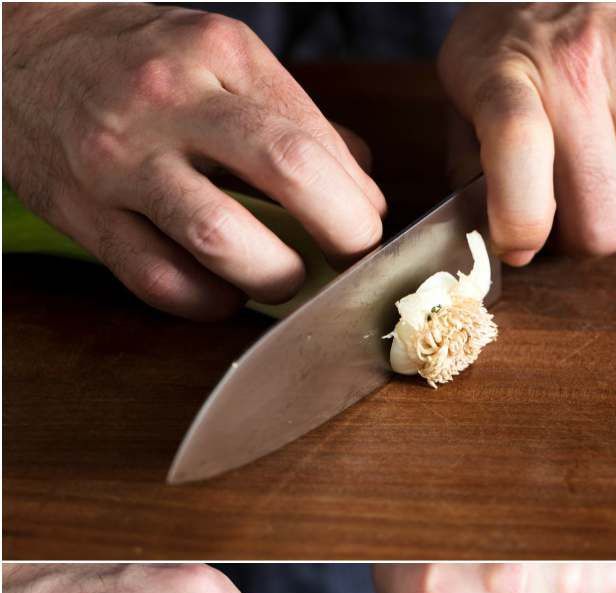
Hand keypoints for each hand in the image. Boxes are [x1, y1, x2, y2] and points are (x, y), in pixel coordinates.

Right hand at [1, 3, 385, 319]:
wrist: (15, 52)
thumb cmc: (139, 62)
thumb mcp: (221, 59)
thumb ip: (297, 119)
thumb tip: (365, 190)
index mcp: (218, 52)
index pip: (316, 137)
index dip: (357, 198)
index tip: (363, 224)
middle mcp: (169, 98)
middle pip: (288, 169)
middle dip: (341, 231)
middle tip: (347, 257)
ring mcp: (120, 158)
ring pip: (219, 236)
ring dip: (273, 275)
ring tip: (281, 276)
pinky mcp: (83, 211)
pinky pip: (161, 279)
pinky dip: (209, 301)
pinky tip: (223, 290)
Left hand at [438, 2, 615, 264]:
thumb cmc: (538, 15)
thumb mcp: (478, 66)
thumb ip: (472, 153)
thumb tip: (485, 231)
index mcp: (511, 65)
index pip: (517, 148)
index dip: (521, 217)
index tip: (518, 244)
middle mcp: (582, 65)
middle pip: (600, 219)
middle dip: (586, 229)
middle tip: (571, 201)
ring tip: (606, 127)